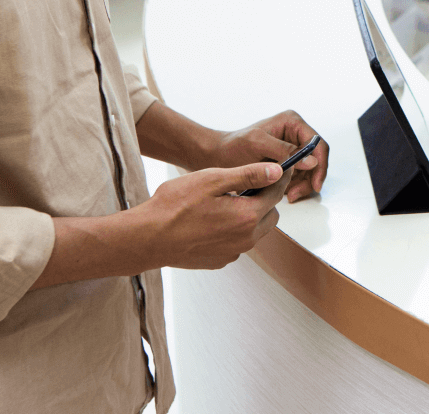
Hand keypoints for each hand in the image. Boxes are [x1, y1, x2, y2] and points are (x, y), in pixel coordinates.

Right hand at [138, 163, 291, 269]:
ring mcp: (233, 253)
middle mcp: (245, 239)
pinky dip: (234, 230)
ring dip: (249, 215)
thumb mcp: (213, 180)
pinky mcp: (220, 260)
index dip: (278, 177)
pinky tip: (213, 219)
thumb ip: (249, 176)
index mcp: (247, 216)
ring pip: (255, 230)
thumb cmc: (174, 207)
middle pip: (270, 214)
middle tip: (245, 185)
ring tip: (226, 201)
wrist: (147, 238)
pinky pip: (238, 242)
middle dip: (264, 198)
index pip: (276, 193)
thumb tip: (276, 171)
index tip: (280, 167)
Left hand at [207, 111, 327, 202]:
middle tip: (296, 194)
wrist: (217, 156)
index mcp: (292, 122)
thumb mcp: (258, 144)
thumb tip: (311, 161)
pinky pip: (299, 176)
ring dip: (302, 185)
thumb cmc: (233, 146)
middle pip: (316, 159)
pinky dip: (294, 187)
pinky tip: (283, 193)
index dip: (320, 165)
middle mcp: (295, 133)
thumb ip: (285, 151)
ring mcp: (292, 148)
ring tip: (287, 196)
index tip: (315, 184)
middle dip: (309, 179)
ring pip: (310, 171)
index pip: (317, 144)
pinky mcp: (287, 161)